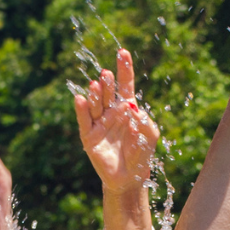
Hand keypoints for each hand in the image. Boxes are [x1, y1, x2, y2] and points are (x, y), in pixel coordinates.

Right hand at [75, 49, 159, 190]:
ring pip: (96, 104)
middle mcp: (111, 112)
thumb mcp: (150, 135)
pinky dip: (81, 110)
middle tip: (107, 74)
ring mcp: (99, 123)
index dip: (124, 69)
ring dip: (96, 94)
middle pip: (109, 93)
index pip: (125, 85)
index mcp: (127, 108)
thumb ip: (145, 122)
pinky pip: (84, 120)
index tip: (123, 52)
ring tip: (97, 85)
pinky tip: (80, 99)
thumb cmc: (142, 154)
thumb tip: (132, 109)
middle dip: (108, 83)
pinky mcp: (89, 136)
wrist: (129, 177)